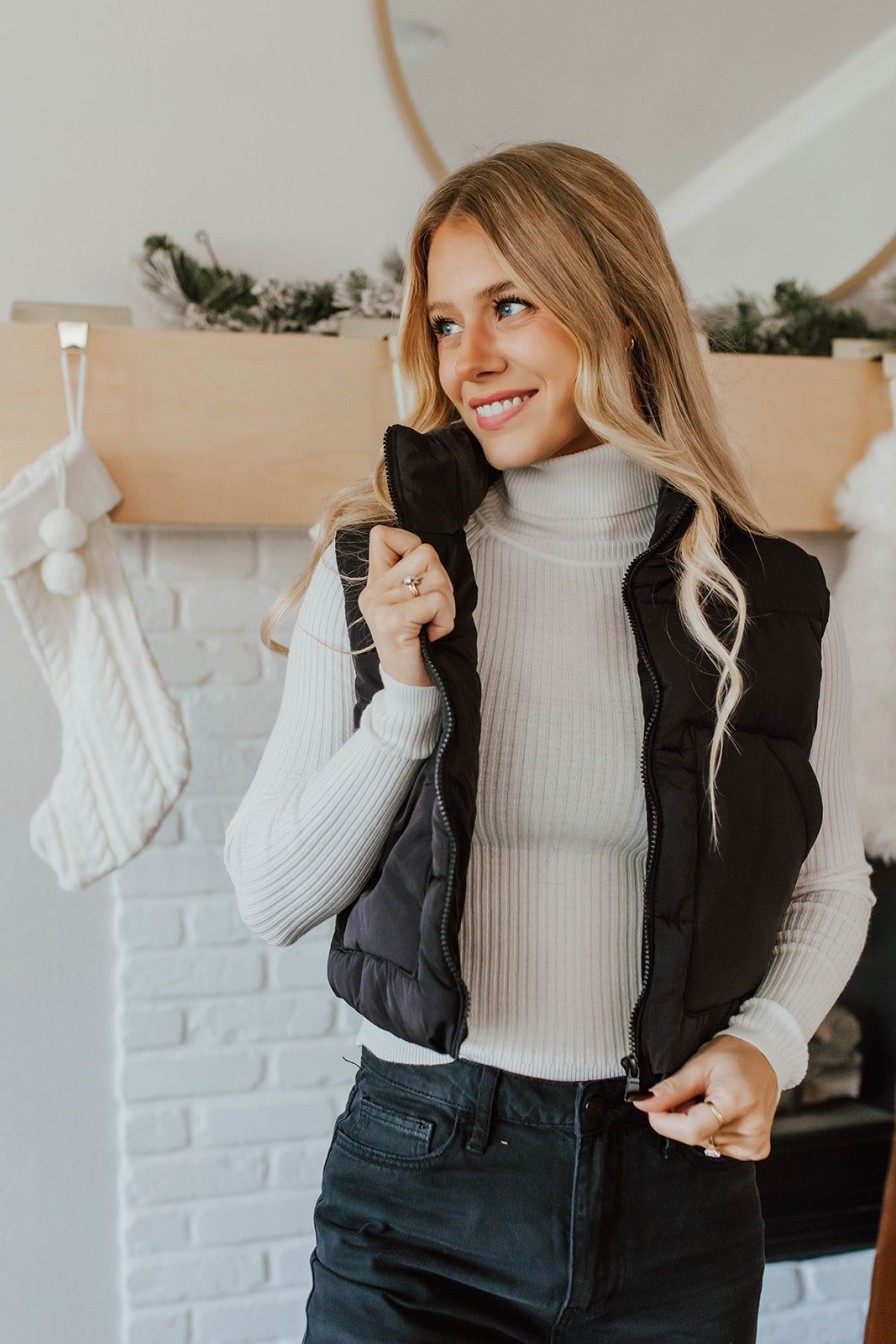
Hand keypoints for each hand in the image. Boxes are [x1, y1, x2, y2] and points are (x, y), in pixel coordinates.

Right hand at [358, 525, 455, 686]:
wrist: (411, 686)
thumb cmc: (419, 643)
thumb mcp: (413, 603)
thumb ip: (412, 574)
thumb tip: (427, 552)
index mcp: (375, 583)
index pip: (382, 535)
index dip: (412, 543)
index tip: (421, 574)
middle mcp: (372, 591)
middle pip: (425, 552)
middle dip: (442, 580)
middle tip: (434, 611)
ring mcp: (379, 605)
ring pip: (435, 577)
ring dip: (446, 604)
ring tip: (432, 624)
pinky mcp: (391, 621)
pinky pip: (435, 601)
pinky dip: (445, 619)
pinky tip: (432, 635)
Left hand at [630, 1035, 779, 1160]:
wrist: (765, 1058)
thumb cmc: (733, 1057)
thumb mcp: (698, 1065)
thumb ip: (671, 1089)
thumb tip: (643, 1103)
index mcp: (736, 1101)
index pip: (691, 1129)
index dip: (665, 1121)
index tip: (653, 1108)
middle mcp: (750, 1126)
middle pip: (695, 1136)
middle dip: (682, 1117)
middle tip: (693, 1094)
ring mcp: (755, 1141)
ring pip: (704, 1144)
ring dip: (698, 1124)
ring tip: (711, 1100)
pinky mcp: (756, 1150)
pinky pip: (718, 1149)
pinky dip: (712, 1132)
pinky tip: (722, 1114)